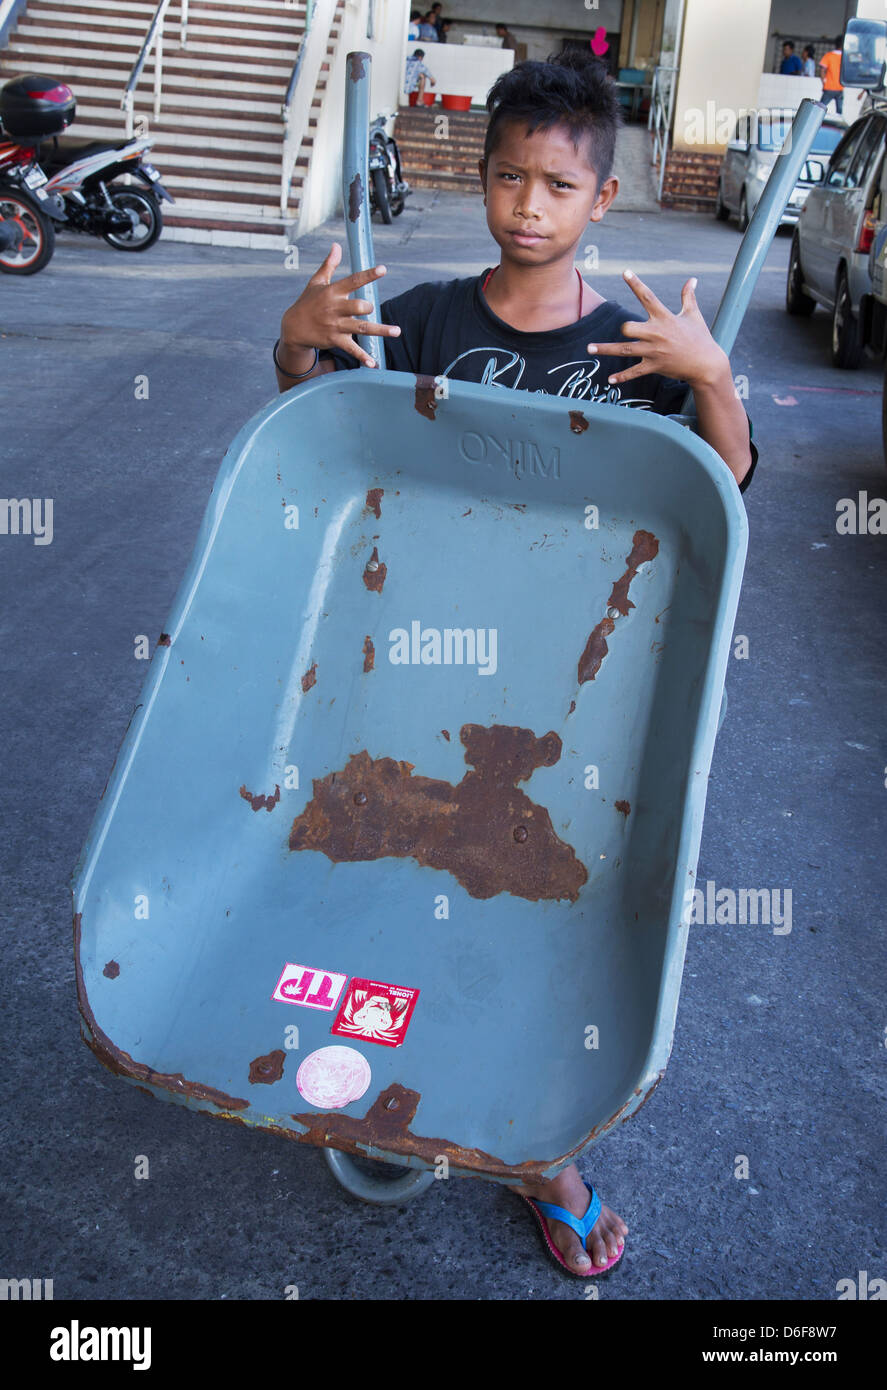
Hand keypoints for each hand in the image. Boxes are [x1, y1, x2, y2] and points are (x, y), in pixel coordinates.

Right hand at [280, 242, 400, 368]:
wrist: (292, 327)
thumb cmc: (307, 302)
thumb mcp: (316, 282)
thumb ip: (329, 264)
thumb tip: (337, 245)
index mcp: (332, 292)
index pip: (353, 280)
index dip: (368, 275)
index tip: (383, 269)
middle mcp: (335, 308)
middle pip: (358, 307)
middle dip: (367, 307)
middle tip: (370, 309)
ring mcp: (335, 326)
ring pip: (361, 327)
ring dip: (380, 330)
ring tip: (397, 331)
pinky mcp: (334, 340)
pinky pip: (352, 349)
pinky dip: (362, 357)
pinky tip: (374, 363)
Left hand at [587, 270, 728, 389]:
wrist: (706, 364)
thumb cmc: (700, 337)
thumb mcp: (693, 315)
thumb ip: (688, 296)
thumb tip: (692, 279)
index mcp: (665, 318)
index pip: (648, 297)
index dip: (636, 283)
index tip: (625, 272)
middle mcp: (656, 334)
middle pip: (629, 328)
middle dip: (624, 328)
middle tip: (623, 331)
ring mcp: (654, 352)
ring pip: (625, 350)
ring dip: (606, 349)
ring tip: (589, 348)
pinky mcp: (654, 366)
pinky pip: (634, 372)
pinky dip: (622, 376)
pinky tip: (610, 380)